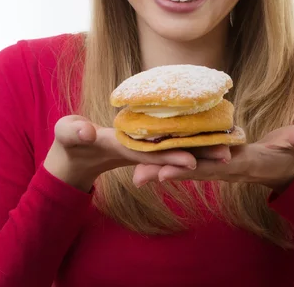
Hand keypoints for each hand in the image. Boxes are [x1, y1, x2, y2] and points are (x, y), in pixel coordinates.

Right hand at [43, 115, 227, 191]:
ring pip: (174, 148)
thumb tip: (86, 133)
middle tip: (227, 154)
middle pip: (170, 153)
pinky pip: (169, 142)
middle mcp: (137, 149)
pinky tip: (208, 137)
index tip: (193, 161)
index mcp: (121, 147)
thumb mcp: (66, 135)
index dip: (170, 155)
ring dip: (199, 149)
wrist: (72, 155)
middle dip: (197, 155)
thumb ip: (73, 132)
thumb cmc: (67, 142)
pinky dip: (187, 141)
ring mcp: (142, 147)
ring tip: (227, 147)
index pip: (150, 153)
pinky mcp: (145, 143)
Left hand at [132, 124, 293, 192]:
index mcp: (239, 163)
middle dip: (164, 173)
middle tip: (136, 177)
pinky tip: (152, 157)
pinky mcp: (214, 157)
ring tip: (133, 171)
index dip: (188, 170)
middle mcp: (223, 166)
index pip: (210, 168)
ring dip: (161, 168)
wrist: (285, 166)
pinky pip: (191, 158)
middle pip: (190, 170)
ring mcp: (218, 164)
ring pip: (186, 166)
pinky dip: (171, 158)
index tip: (164, 174)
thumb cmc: (291, 154)